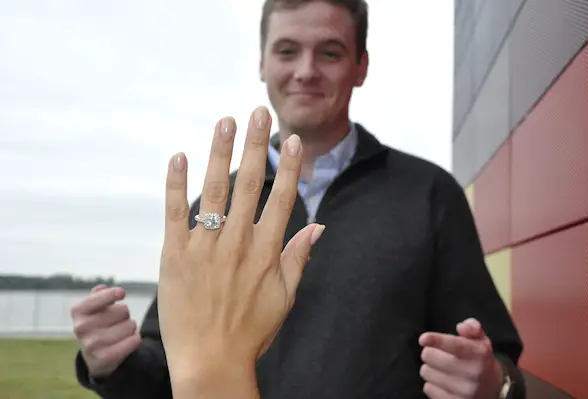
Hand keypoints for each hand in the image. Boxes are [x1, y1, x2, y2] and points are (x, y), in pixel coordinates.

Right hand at [71, 285, 141, 377]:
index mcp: (78, 310)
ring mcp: (91, 344)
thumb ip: (99, 295)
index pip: (102, 296)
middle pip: (124, 310)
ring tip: (119, 333)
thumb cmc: (98, 324)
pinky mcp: (104, 358)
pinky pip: (134, 340)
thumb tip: (101, 288)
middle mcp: (81, 327)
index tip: (121, 293)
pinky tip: (125, 342)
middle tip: (115, 323)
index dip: (114, 293)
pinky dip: (134, 339)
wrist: (95, 356)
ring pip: (131, 325)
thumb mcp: (94, 308)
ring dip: (130, 328)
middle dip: (124, 315)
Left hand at [157, 107, 323, 392]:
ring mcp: (205, 247)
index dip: (289, 166)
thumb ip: (300, 258)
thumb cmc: (250, 331)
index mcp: (267, 252)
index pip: (282, 198)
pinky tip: (179, 156)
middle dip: (255, 144)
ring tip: (224, 121)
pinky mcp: (175, 255)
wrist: (211, 361)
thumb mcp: (285, 297)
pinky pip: (175, 212)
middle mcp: (238, 243)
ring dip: (220, 152)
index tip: (292, 140)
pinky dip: (176, 183)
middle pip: (249, 184)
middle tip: (257, 113)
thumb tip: (319, 226)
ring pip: (214, 190)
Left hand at [419, 318, 503, 398]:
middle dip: (429, 352)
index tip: (423, 339)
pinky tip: (441, 382)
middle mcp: (473, 374)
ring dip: (429, 368)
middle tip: (434, 353)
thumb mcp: (481, 340)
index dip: (437, 340)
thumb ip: (472, 328)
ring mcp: (465, 391)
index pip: (456, 346)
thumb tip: (462, 327)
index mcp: (479, 355)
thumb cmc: (481, 360)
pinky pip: (429, 388)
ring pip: (427, 373)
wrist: (494, 389)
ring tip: (440, 368)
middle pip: (432, 357)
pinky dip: (431, 384)